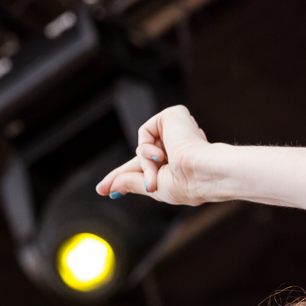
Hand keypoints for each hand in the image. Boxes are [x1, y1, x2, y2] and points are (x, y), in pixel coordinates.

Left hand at [95, 105, 219, 206]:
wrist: (202, 172)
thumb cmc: (186, 184)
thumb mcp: (153, 188)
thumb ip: (131, 183)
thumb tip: (110, 187)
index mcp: (178, 165)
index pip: (146, 169)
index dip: (125, 178)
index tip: (104, 190)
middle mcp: (178, 146)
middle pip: (140, 156)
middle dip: (122, 174)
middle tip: (104, 189)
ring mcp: (176, 131)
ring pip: (142, 148)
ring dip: (144, 167)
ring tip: (153, 180)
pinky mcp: (173, 116)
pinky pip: (144, 132)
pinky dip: (146, 147)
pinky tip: (160, 155)